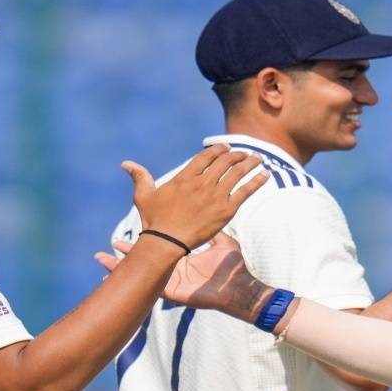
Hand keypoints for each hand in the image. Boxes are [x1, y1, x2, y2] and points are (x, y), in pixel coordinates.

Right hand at [95, 233, 271, 319]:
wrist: (240, 289)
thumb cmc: (234, 268)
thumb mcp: (223, 242)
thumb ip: (215, 230)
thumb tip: (214, 213)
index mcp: (184, 258)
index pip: (161, 247)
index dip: (148, 238)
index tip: (135, 227)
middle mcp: (175, 269)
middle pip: (147, 259)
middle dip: (129, 252)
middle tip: (112, 242)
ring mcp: (172, 281)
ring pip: (143, 273)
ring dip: (123, 267)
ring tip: (103, 259)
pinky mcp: (173, 292)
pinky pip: (149, 287)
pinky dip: (133, 284)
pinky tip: (117, 278)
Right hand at [125, 144, 267, 249]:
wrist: (166, 241)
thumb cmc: (153, 220)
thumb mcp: (144, 195)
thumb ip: (140, 177)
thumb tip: (126, 164)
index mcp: (186, 176)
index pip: (207, 155)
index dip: (218, 150)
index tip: (225, 149)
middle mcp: (202, 182)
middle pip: (225, 161)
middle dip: (236, 155)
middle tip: (243, 154)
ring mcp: (215, 196)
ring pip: (237, 173)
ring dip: (249, 163)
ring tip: (257, 159)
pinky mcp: (226, 210)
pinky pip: (245, 191)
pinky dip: (257, 181)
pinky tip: (265, 175)